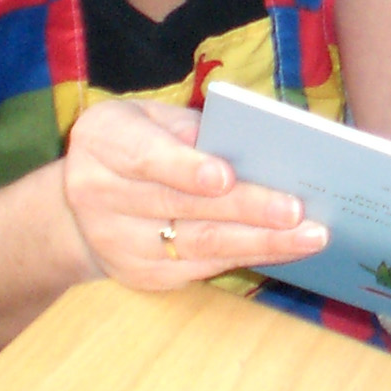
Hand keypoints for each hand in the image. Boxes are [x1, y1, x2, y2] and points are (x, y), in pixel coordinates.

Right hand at [60, 99, 328, 289]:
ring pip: (198, 246)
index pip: (146, 158)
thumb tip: (255, 145)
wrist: (79, 205)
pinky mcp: (141, 275)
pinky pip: (201, 268)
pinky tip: (288, 249)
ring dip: (260, 242)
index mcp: (103, 141)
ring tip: (310, 236)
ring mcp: (118, 243)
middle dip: (245, 209)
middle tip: (297, 210)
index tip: (226, 177)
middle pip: (182, 207)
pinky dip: (250, 256)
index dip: (186, 169)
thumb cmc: (136, 142)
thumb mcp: (150, 116)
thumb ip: (191, 126)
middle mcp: (100, 195)